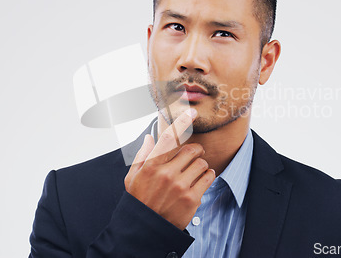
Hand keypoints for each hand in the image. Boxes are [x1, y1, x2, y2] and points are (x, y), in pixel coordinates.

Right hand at [124, 108, 215, 229]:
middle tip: (194, 154)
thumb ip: (142, 155)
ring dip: (201, 165)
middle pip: (191, 149)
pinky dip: (208, 176)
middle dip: (196, 150)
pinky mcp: (192, 198)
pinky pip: (208, 177)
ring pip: (202, 163)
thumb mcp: (132, 177)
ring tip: (195, 171)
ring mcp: (180, 186)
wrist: (147, 228)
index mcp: (150, 166)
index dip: (181, 122)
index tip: (191, 112)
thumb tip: (149, 137)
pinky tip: (200, 180)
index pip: (168, 138)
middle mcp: (166, 174)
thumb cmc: (140, 200)